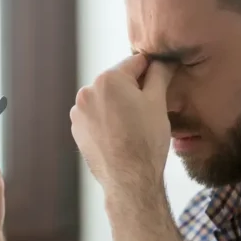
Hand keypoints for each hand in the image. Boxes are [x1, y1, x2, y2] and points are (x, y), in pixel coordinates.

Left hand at [70, 54, 173, 194]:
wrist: (129, 179)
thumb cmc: (145, 141)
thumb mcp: (158, 102)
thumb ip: (159, 74)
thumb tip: (163, 60)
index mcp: (108, 79)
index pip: (135, 63)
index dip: (152, 70)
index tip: (161, 80)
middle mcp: (87, 91)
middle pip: (118, 82)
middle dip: (133, 91)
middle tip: (148, 111)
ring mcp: (79, 112)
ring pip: (106, 100)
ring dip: (119, 105)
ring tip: (134, 126)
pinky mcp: (77, 130)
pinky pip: (96, 117)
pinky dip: (108, 121)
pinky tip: (121, 135)